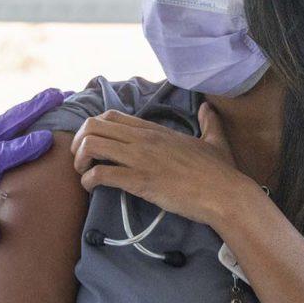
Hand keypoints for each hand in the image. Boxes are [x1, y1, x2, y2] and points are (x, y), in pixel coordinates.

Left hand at [70, 103, 251, 227]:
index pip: (111, 115)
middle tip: (81, 160)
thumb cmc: (220, 171)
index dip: (94, 127)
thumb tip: (208, 108)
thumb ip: (209, 122)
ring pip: (92, 145)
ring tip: (83, 174)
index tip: (93, 144)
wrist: (225, 194)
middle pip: (93, 125)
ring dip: (79, 160)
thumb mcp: (215, 140)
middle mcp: (143, 139)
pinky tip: (91, 187)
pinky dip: (88, 180)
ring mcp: (140, 158)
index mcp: (155, 130)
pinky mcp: (139, 181)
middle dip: (78, 142)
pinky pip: (101, 174)